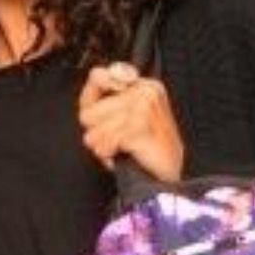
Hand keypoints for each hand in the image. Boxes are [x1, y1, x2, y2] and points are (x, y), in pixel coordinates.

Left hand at [76, 62, 181, 179]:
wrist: (166, 179)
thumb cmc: (147, 151)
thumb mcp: (127, 118)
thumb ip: (107, 96)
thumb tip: (99, 75)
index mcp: (145, 85)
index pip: (97, 76)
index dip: (91, 102)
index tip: (103, 120)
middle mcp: (145, 91)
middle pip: (88, 112)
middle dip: (97, 133)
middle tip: (117, 141)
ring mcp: (144, 108)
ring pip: (94, 130)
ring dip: (103, 147)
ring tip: (122, 150)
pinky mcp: (140, 126)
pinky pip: (106, 142)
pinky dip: (110, 155)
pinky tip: (126, 155)